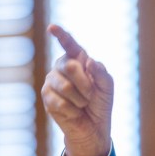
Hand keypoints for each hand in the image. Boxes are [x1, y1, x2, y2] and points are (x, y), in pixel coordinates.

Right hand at [41, 24, 113, 155]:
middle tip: (91, 94)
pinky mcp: (47, 97)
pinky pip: (59, 101)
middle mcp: (62, 67)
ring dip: (79, 99)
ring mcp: (52, 81)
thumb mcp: (107, 87)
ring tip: (82, 104)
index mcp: (78, 60)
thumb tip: (88, 61)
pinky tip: (74, 112)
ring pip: (64, 85)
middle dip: (85, 83)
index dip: (61, 35)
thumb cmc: (100, 103)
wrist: (93, 127)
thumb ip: (101, 72)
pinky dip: (72, 109)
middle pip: (69, 66)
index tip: (52, 27)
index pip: (69, 45)